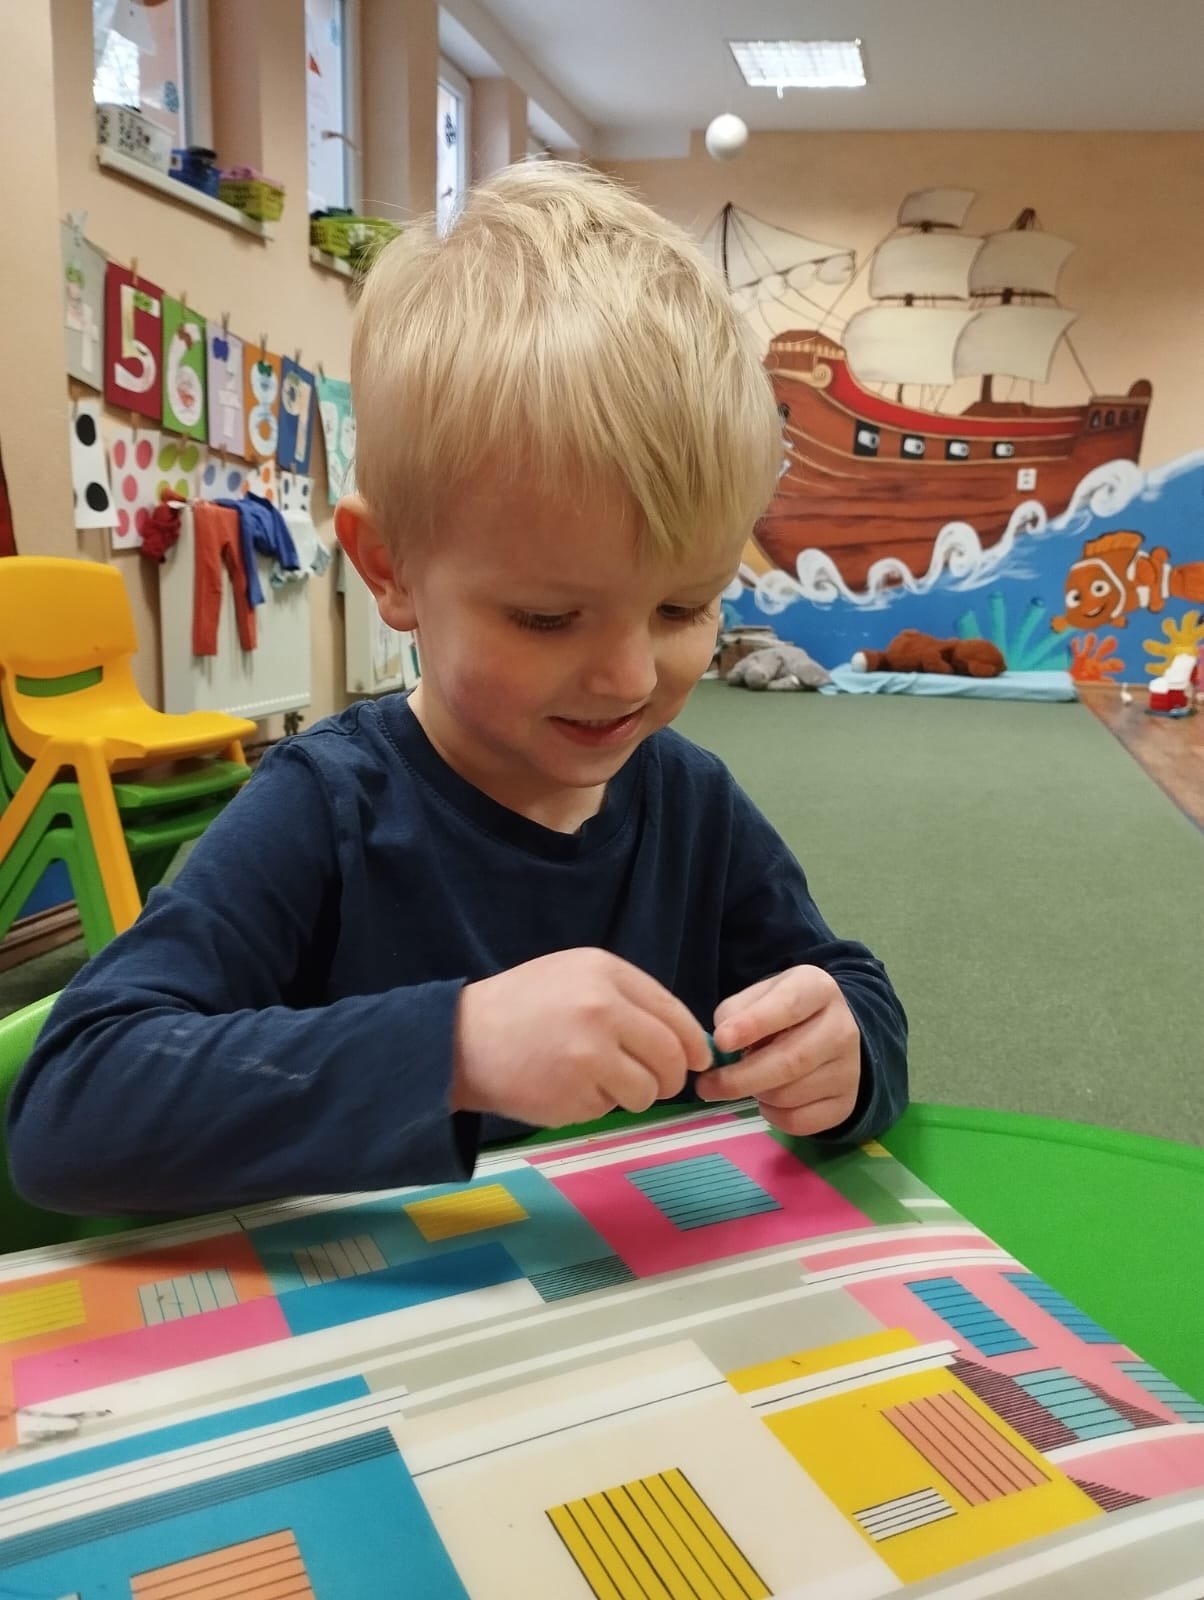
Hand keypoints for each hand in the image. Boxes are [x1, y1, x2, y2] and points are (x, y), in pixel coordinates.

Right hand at [453, 948, 711, 1126]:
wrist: (462, 1041)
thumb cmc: (522, 1007)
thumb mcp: (573, 976)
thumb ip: (626, 998)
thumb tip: (684, 1039)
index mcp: (605, 972)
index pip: (672, 1012)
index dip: (691, 1042)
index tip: (698, 1058)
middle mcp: (602, 1009)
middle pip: (671, 1056)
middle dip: (672, 1077)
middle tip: (661, 1084)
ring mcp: (590, 1054)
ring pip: (649, 1090)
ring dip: (636, 1094)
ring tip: (601, 1082)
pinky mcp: (576, 1094)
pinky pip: (612, 1108)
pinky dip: (599, 1104)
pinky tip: (569, 1087)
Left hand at [697, 966, 861, 1135]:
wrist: (829, 1035)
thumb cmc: (783, 1013)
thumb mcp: (760, 996)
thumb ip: (735, 1012)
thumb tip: (721, 1045)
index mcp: (818, 989)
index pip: (788, 1005)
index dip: (753, 1024)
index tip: (721, 1041)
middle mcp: (842, 1028)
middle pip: (790, 1060)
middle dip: (740, 1078)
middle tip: (706, 1085)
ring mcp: (850, 1069)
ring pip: (790, 1095)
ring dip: (756, 1094)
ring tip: (747, 1081)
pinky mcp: (846, 1103)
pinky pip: (798, 1122)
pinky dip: (772, 1116)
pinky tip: (768, 1099)